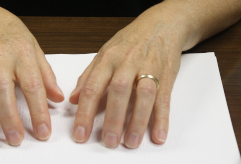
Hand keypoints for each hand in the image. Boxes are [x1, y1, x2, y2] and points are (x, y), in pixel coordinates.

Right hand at [0, 3, 63, 145]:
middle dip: (9, 117)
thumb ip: (46, 74)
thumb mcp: (34, 47)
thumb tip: (57, 97)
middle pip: (2, 89)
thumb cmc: (9, 32)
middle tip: (16, 139)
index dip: (38, 110)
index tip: (43, 130)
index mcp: (21, 53)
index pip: (32, 84)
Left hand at [69, 15, 186, 147]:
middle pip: (119, 91)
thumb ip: (89, 77)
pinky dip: (162, 119)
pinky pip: (164, 99)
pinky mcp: (166, 75)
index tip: (80, 133)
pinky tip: (158, 135)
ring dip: (137, 121)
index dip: (85, 113)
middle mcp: (128, 62)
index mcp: (108, 58)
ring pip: (143, 95)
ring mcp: (149, 68)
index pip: (93, 87)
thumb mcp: (104, 53)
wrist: (161, 24)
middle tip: (108, 141)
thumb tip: (73, 99)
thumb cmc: (130, 41)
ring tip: (130, 142)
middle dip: (113, 118)